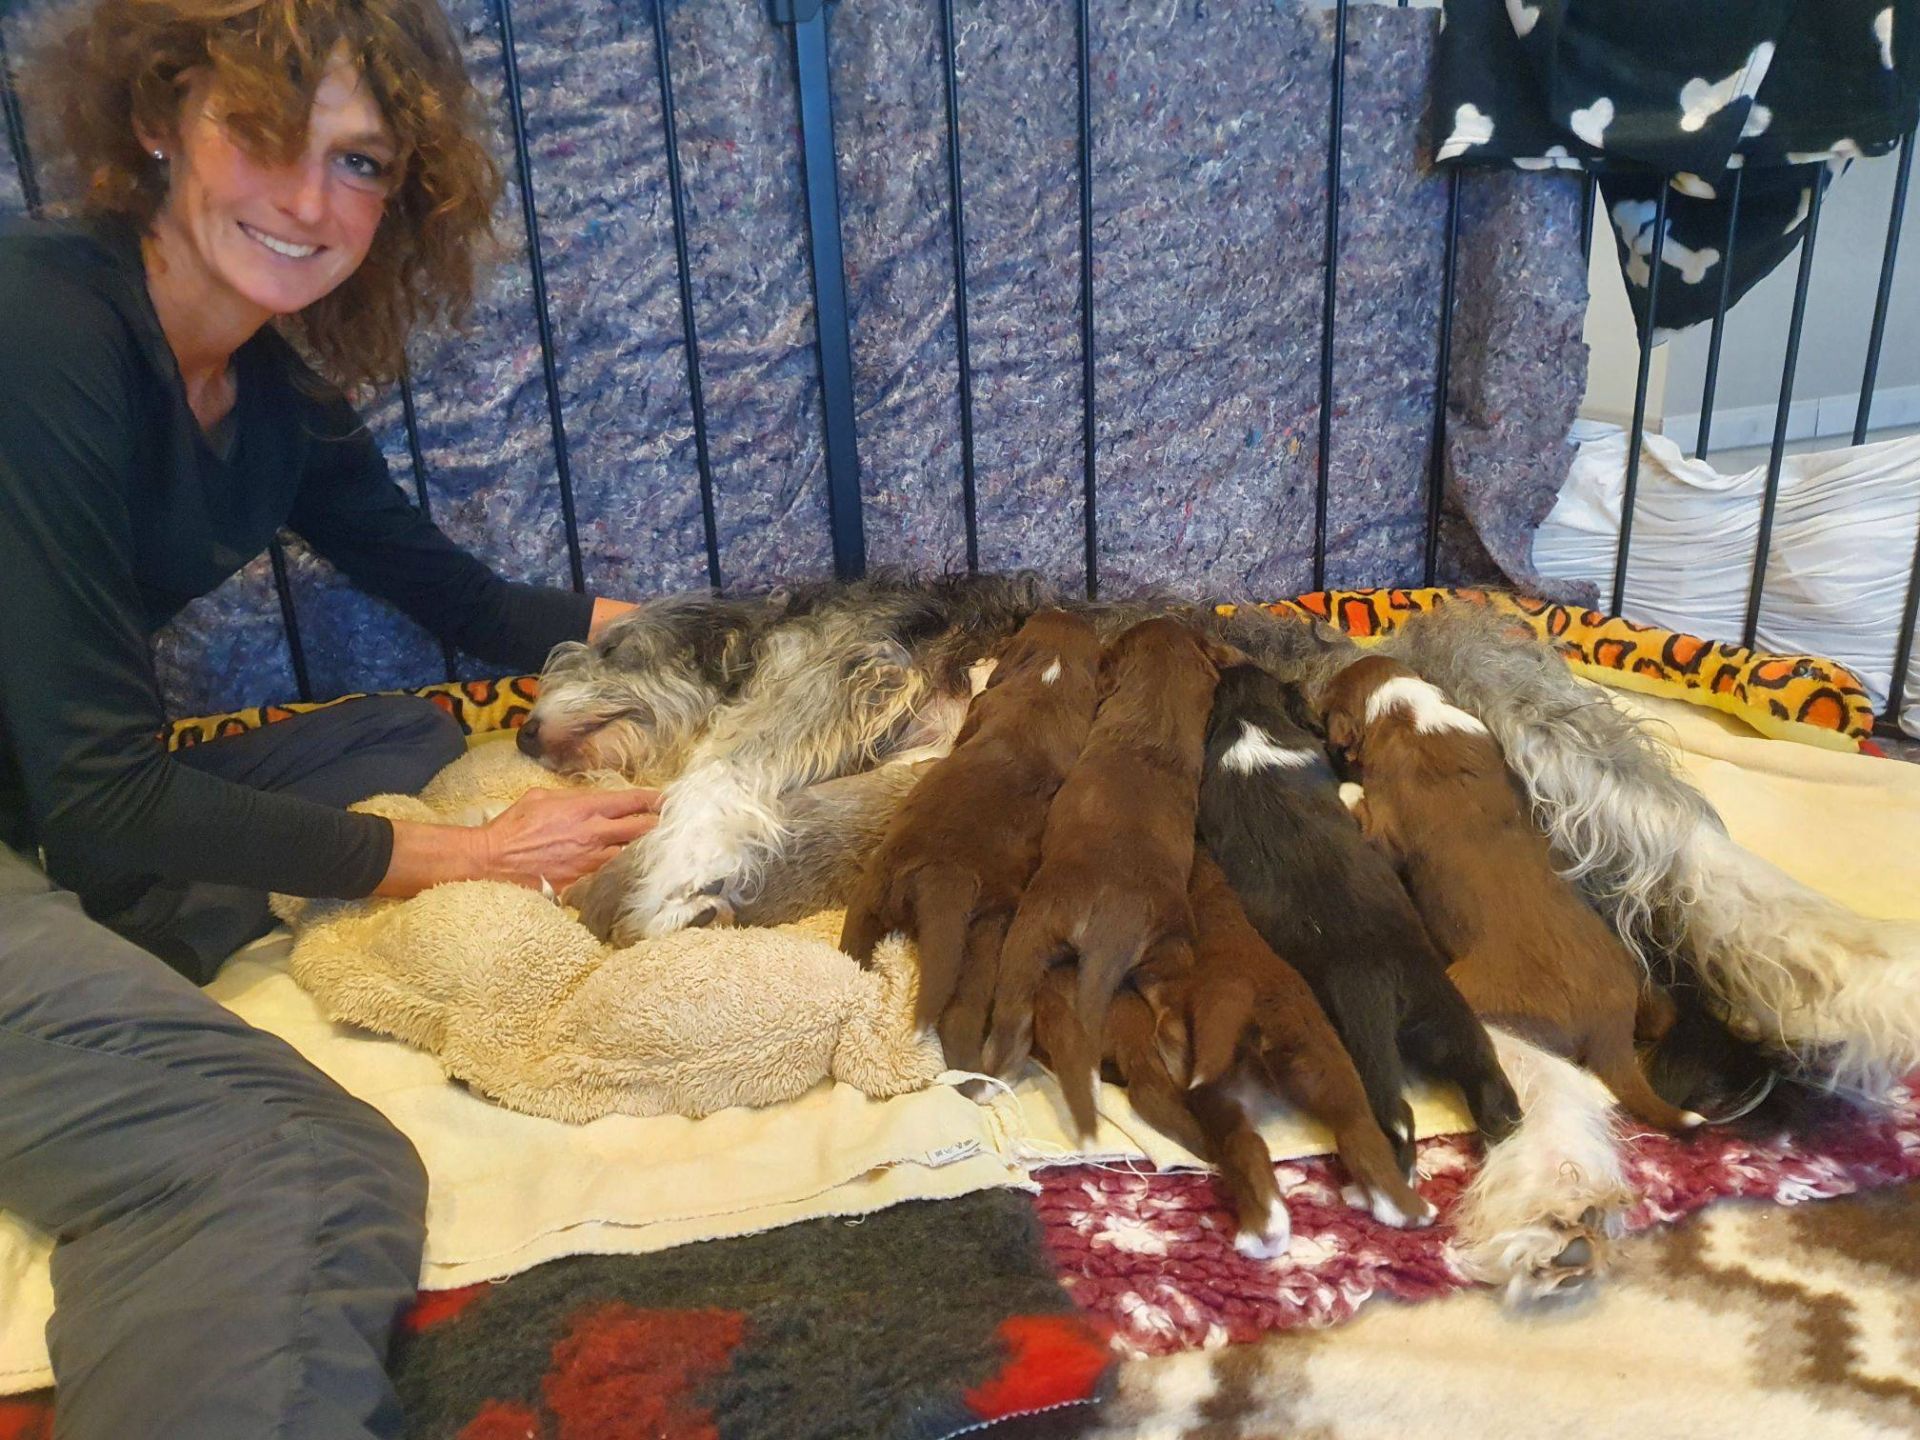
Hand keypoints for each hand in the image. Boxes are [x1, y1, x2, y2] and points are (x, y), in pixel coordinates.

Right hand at [477, 786, 661, 892]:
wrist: (493, 860)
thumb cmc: (513, 826)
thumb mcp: (541, 797)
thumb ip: (569, 797)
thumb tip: (585, 799)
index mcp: (583, 808)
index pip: (630, 801)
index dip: (653, 799)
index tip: (668, 798)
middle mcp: (593, 833)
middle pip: (641, 828)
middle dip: (660, 824)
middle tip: (674, 823)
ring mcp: (590, 860)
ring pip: (631, 853)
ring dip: (645, 849)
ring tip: (660, 846)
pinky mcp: (583, 880)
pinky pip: (611, 873)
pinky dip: (623, 868)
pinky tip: (632, 867)